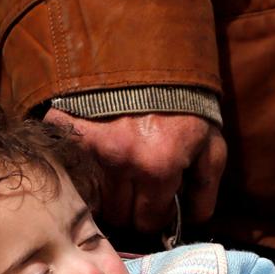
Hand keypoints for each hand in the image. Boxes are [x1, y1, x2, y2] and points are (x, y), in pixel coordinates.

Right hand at [43, 109, 226, 232]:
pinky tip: (95, 160)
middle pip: (118, 214)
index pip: (147, 220)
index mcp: (158, 166)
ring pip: (92, 198)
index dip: (155, 214)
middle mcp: (120, 162)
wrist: (148, 53)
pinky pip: (68, 172)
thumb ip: (206, 186)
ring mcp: (89, 147)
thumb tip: (193, 220)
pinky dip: (79, 172)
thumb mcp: (209, 141)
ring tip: (118, 172)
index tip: (156, 202)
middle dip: (130, 206)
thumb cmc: (183, 102)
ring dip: (106, 192)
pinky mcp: (65, 131)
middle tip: (138, 186)